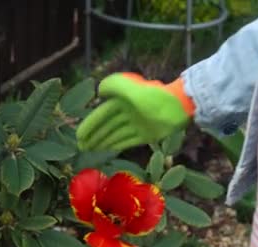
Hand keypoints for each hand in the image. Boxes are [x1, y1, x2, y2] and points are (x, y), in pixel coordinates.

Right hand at [76, 73, 192, 150]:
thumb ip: (114, 85)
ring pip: (115, 135)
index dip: (89, 125)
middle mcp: (128, 113)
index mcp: (122, 100)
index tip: (78, 136)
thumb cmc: (154, 96)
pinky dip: (117, 145)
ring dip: (102, 142)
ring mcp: (137, 124)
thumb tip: (99, 91)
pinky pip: (128, 141)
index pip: (101, 115)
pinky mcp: (146, 134)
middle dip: (93, 136)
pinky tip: (107, 150)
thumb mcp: (131, 88)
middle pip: (106, 127)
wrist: (179, 106)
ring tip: (89, 150)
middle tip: (80, 147)